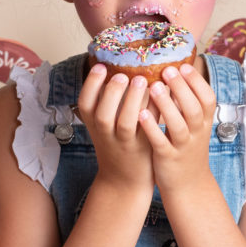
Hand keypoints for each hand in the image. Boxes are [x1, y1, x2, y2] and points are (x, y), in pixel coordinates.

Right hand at [78, 64, 153, 188]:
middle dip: (111, 92)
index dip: (91, 84)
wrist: (124, 181)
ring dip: (132, 101)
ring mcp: (124, 143)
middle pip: (102, 113)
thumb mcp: (104, 126)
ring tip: (142, 81)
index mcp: (93, 125)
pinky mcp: (142, 148)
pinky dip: (152, 111)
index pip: (85, 103)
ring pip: (125, 122)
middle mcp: (105, 134)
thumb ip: (108, 102)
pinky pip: (147, 128)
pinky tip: (160, 95)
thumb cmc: (116, 144)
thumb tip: (120, 66)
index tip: (100, 66)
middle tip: (123, 75)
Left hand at [138, 64, 215, 191]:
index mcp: (203, 122)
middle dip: (182, 88)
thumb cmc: (187, 148)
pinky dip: (152, 128)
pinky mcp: (168, 159)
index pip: (207, 98)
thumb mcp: (194, 126)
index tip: (183, 66)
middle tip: (168, 69)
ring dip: (167, 105)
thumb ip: (187, 104)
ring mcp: (183, 147)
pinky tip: (141, 114)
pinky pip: (161, 142)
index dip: (197, 82)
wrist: (189, 186)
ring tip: (153, 87)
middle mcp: (197, 133)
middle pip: (193, 108)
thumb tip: (177, 73)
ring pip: (179, 125)